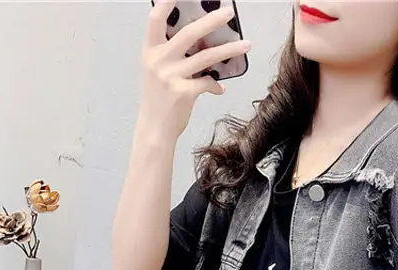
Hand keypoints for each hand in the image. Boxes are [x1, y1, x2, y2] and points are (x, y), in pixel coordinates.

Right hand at [139, 0, 251, 138]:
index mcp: (151, 52)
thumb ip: (174, 56)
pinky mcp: (183, 93)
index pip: (156, 19)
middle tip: (229, 12)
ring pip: (206, 57)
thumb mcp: (158, 72)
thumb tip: (205, 45)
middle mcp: (159, 61)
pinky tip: (220, 87)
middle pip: (189, 33)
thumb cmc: (159, 100)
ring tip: (246, 44)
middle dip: (212, 20)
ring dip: (229, 49)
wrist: (155, 129)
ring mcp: (171, 76)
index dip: (166, 3)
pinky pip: (208, 82)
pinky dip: (216, 84)